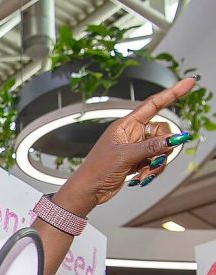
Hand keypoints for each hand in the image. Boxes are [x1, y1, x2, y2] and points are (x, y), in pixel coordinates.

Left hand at [59, 76, 197, 214]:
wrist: (88, 190)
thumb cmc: (95, 170)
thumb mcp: (125, 156)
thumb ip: (151, 147)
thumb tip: (173, 139)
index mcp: (125, 125)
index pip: (153, 104)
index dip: (172, 93)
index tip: (189, 82)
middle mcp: (132, 133)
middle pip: (162, 132)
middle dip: (162, 148)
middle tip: (154, 161)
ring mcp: (135, 147)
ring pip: (161, 148)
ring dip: (156, 163)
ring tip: (143, 172)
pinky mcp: (137, 159)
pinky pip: (155, 160)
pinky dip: (152, 169)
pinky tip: (140, 177)